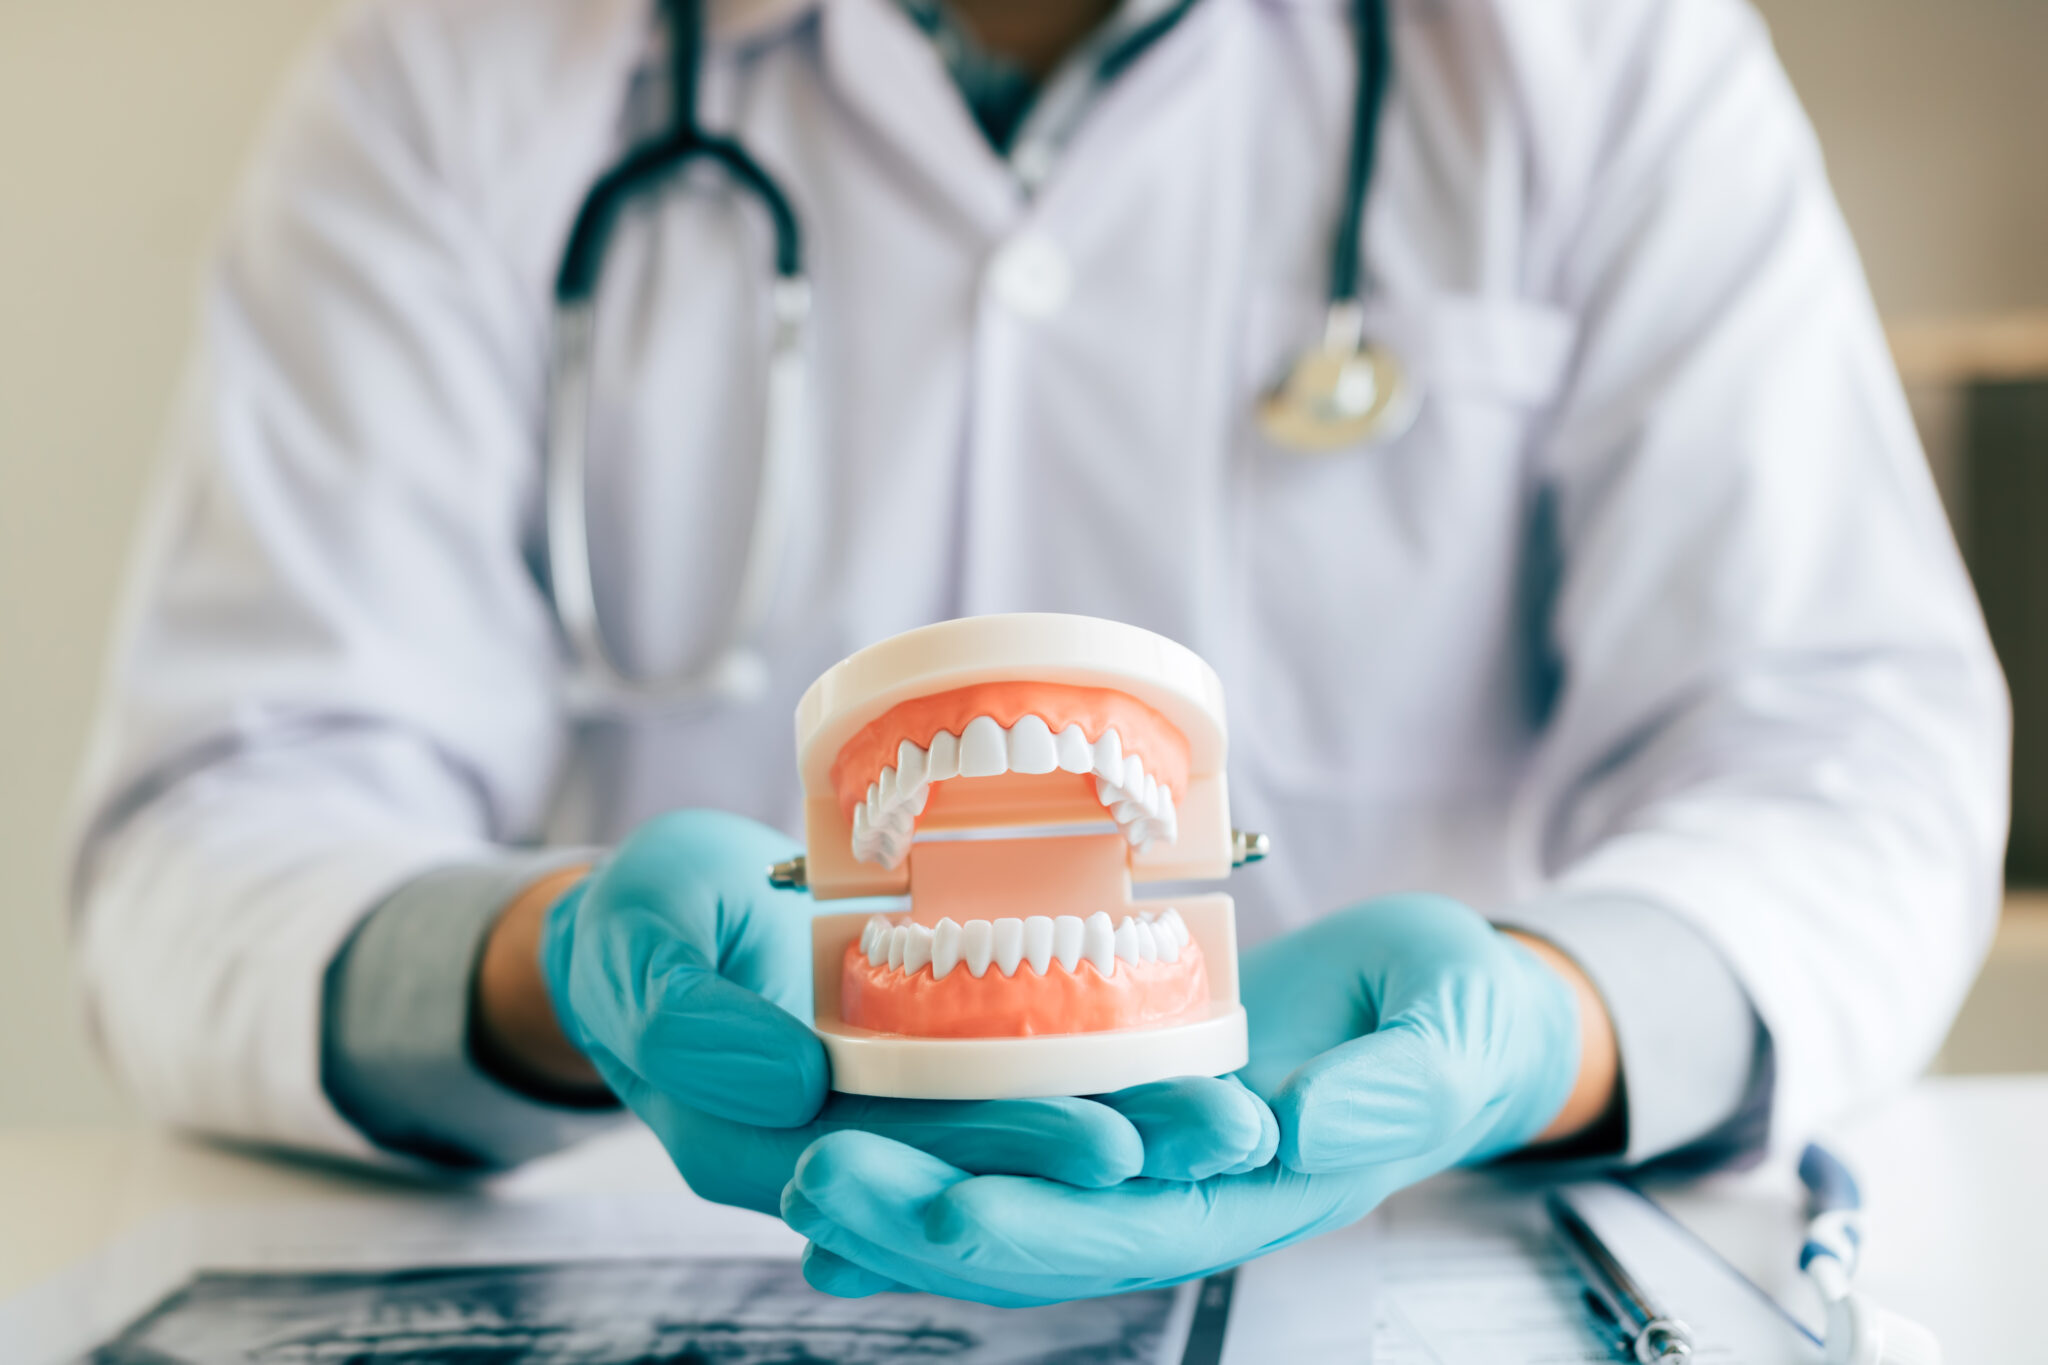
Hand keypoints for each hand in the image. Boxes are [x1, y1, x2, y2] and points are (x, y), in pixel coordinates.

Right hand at [514, 809, 1277, 1214]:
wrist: (655, 926)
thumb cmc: (635, 931)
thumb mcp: (634, 953)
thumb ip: (687, 1021)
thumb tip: (791, 1080)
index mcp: (762, 1144)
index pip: (901, 1167)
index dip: (1005, 1156)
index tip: (1109, 1143)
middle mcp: (844, 1145)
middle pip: (986, 1161)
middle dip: (1108, 1149)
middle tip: (1222, 1127)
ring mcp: (892, 1106)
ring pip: (1016, 1124)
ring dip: (1127, 1118)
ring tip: (1236, 1106)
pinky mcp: (925, 1060)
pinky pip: (1013, 1070)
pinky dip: (1095, 1064)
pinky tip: (1187, 1053)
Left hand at [783, 894, 1602, 1303]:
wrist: (1440, 1009)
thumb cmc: (1452, 1020)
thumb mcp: (1442, 1039)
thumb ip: (1385, 1090)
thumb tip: (1296, 1130)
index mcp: (1258, 1194)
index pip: (1133, 1230)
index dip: (1037, 1229)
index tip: (945, 1211)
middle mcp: (1183, 1188)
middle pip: (1037, 1226)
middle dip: (923, 1217)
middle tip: (812, 1181)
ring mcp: (1141, 1148)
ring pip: (1005, 1186)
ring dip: (902, 1190)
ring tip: (796, 1169)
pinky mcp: (1118, 1094)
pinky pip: (1012, 1137)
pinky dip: (927, 1157)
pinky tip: (834, 1161)